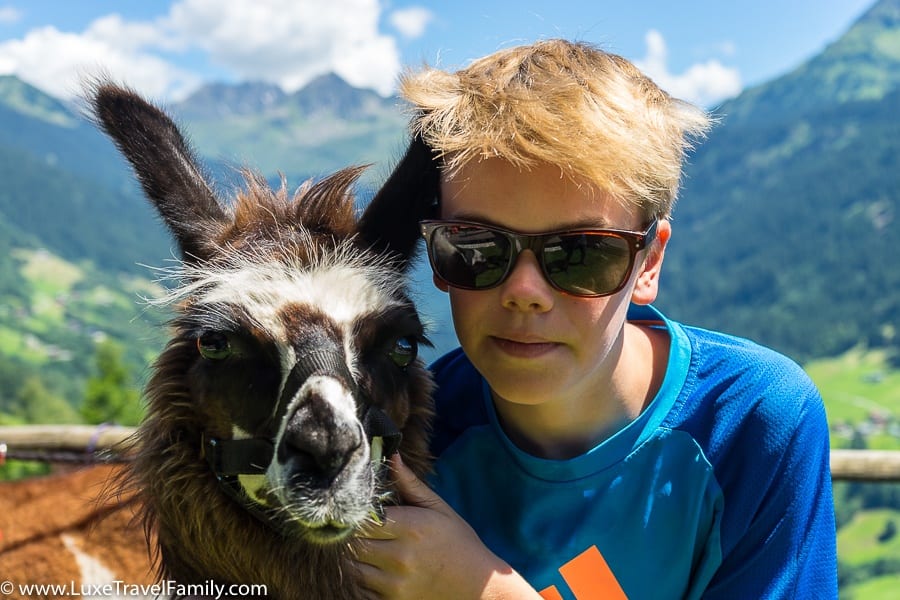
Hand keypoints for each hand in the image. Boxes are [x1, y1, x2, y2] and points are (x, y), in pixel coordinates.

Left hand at [355, 454, 540, 599]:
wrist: (477, 586)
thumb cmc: (458, 542)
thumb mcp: (439, 508)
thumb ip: (411, 483)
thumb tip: (392, 456)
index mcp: (412, 527)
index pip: (364, 517)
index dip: (355, 513)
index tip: (355, 509)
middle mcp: (401, 556)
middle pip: (354, 542)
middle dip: (349, 535)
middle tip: (351, 527)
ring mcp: (395, 582)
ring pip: (353, 567)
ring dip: (352, 557)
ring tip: (361, 547)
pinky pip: (361, 589)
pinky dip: (360, 579)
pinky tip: (370, 568)